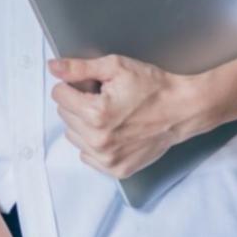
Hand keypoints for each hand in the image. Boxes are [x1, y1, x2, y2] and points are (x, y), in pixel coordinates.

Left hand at [49, 55, 204, 179]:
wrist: (182, 110)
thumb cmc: (153, 87)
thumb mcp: (116, 67)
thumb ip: (80, 68)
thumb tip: (54, 67)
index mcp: (95, 113)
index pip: (59, 95)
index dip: (73, 85)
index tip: (90, 85)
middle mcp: (99, 140)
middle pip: (64, 115)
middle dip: (78, 102)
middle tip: (103, 97)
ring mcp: (107, 158)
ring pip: (73, 135)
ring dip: (83, 123)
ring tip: (109, 114)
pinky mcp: (116, 169)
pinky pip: (87, 155)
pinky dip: (94, 143)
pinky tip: (112, 131)